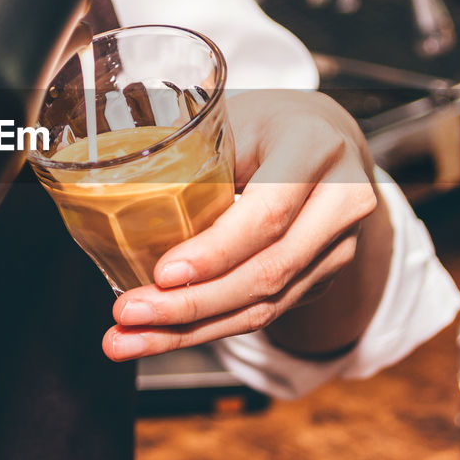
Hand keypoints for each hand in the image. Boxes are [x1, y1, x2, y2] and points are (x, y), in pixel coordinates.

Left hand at [102, 90, 391, 361]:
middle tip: (129, 313)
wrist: (324, 138)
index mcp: (316, 146)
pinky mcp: (321, 278)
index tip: (162, 273)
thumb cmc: (265, 123)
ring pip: (265, 304)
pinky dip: (207, 329)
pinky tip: (160, 336)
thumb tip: (117, 203)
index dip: (216, 250)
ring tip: (127, 339)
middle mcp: (341, 201)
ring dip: (190, 330)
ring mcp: (337, 247)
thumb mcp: (233, 120)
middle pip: (268, 270)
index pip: (269, 212)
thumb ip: (195, 159)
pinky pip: (263, 313)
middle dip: (192, 303)